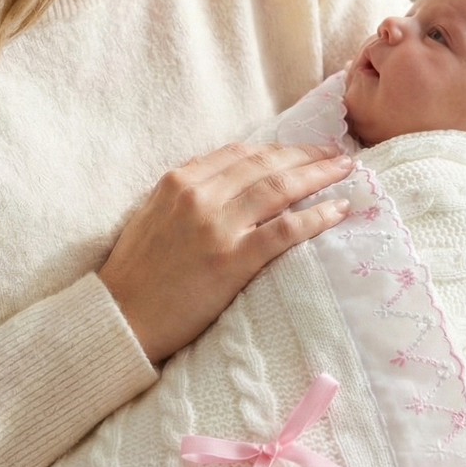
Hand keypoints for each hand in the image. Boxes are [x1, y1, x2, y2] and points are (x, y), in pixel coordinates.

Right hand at [98, 141, 353, 362]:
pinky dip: (316, 216)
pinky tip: (338, 210)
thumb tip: (228, 181)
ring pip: (280, 189)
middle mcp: (199, 195)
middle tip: (338, 153)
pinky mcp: (233, 260)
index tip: (303, 150)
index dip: (278, 149)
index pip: (240, 154)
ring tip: (345, 171)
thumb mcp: (153, 214)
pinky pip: (285, 230)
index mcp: (179, 180)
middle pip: (266, 165)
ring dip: (319, 176)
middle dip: (307, 156)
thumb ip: (188, 192)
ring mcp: (217, 227)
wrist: (120, 317)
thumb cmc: (135, 272)